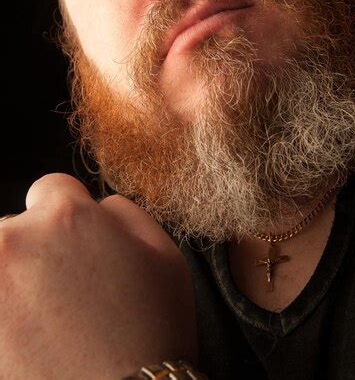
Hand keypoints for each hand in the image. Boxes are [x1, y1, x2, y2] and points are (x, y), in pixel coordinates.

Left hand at [0, 173, 196, 379]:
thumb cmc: (151, 333)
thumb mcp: (165, 255)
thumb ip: (124, 211)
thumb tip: (97, 206)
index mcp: (66, 215)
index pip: (50, 188)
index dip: (68, 217)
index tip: (75, 246)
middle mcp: (16, 241)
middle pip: (16, 227)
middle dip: (37, 249)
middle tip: (65, 292)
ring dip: (14, 281)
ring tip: (44, 321)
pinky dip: (7, 317)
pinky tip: (29, 340)